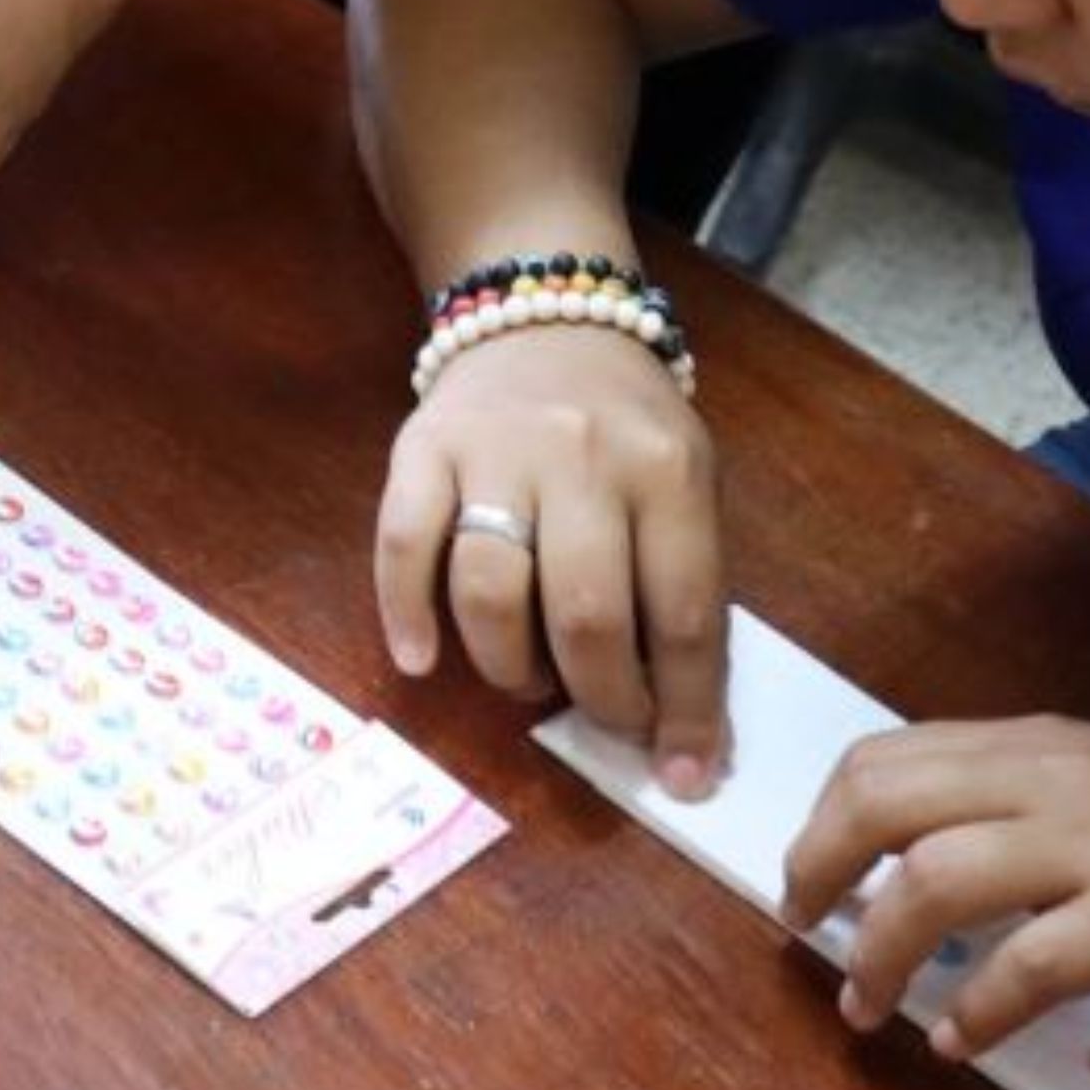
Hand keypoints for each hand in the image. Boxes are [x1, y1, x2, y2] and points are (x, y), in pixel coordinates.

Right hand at [370, 323, 722, 777]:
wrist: (544, 316)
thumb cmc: (627, 423)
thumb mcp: (685, 480)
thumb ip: (680, 583)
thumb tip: (680, 726)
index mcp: (667, 469)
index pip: (684, 613)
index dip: (687, 708)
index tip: (686, 774)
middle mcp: (582, 455)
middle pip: (587, 614)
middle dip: (602, 698)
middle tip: (606, 723)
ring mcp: (495, 450)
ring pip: (492, 591)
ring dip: (511, 668)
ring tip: (529, 683)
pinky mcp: (421, 448)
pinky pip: (402, 544)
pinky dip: (406, 615)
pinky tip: (421, 660)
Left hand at [775, 721, 1089, 1055]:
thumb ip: (1012, 811)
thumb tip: (900, 863)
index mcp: (1038, 746)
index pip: (885, 756)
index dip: (821, 821)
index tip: (806, 880)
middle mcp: (1059, 779)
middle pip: (885, 802)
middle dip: (819, 869)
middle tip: (805, 933)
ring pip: (935, 881)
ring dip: (879, 953)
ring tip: (866, 1007)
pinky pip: (1026, 965)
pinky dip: (976, 1010)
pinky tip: (959, 1042)